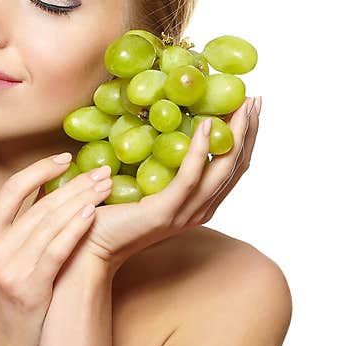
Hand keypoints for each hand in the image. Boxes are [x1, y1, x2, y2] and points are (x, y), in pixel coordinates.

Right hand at [0, 154, 113, 345]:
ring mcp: (7, 269)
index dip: (39, 169)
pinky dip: (75, 228)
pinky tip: (93, 213)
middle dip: (73, 183)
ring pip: (49, 222)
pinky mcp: (29, 287)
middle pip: (37, 204)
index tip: (65, 157)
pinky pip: (56, 249)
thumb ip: (16, 229)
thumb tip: (41, 187)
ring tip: (106, 186)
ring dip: (82, 199)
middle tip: (101, 169)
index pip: (10, 190)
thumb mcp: (1, 261)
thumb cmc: (11, 302)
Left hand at [77, 95, 260, 267]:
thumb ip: (159, 163)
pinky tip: (206, 124)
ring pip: (222, 168)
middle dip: (249, 130)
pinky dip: (201, 149)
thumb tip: (158, 122)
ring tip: (241, 105)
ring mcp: (186, 212)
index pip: (233, 167)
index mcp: (199, 204)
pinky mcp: (166, 211)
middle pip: (236, 166)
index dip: (246, 137)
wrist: (92, 246)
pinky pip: (190, 176)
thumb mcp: (144, 183)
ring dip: (235, 134)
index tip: (250, 107)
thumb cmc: (112, 213)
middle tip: (255, 99)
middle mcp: (200, 209)